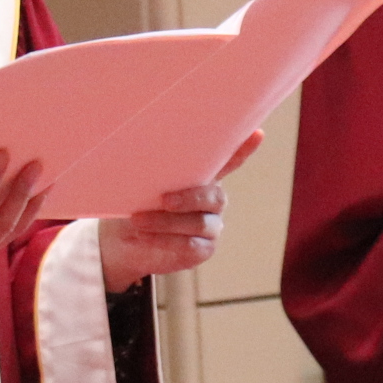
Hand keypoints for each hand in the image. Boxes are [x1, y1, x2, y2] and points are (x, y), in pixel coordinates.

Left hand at [96, 131, 257, 291]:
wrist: (124, 241)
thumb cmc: (135, 204)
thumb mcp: (140, 184)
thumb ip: (153, 172)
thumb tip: (140, 151)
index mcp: (202, 178)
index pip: (228, 161)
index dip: (243, 149)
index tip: (258, 133)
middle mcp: (213, 200)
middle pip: (215, 196)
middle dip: (189, 198)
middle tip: (163, 200)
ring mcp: (211, 226)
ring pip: (199, 222)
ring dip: (166, 221)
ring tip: (138, 221)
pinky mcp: (203, 249)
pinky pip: (190, 244)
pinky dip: (165, 239)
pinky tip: (145, 236)